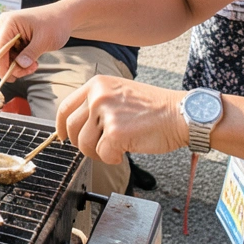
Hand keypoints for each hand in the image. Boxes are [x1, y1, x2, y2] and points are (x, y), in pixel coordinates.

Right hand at [0, 6, 71, 80]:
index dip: (1, 66)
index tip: (9, 79)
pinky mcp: (12, 36)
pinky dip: (20, 60)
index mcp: (9, 22)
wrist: (63, 17)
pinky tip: (32, 61)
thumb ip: (31, 53)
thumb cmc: (55, 24)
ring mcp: (7, 31)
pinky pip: (11, 53)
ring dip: (17, 64)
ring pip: (5, 55)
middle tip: (31, 69)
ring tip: (35, 65)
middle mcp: (4, 26)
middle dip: (12, 66)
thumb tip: (20, 65)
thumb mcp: (44, 40)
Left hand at [55, 77, 188, 163]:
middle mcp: (98, 95)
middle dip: (81, 144)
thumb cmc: (155, 108)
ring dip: (98, 152)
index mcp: (97, 84)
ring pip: (84, 144)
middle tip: (96, 148)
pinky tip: (124, 152)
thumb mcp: (120, 93)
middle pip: (71, 128)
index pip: (65, 106)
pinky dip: (112, 158)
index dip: (61, 126)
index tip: (63, 136)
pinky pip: (102, 154)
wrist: (182, 114)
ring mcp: (106, 112)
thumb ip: (97, 103)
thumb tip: (77, 125)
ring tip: (115, 149)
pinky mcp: (116, 132)